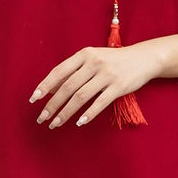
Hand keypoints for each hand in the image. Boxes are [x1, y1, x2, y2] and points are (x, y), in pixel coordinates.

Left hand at [32, 39, 166, 128]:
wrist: (143, 58)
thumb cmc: (113, 60)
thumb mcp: (92, 58)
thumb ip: (73, 71)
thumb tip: (50, 90)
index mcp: (84, 54)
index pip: (59, 71)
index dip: (44, 86)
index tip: (34, 100)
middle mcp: (94, 63)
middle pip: (67, 87)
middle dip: (52, 104)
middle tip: (42, 118)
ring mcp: (107, 75)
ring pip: (80, 97)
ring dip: (65, 112)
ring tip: (55, 123)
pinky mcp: (119, 86)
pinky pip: (100, 103)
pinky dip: (88, 114)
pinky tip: (79, 122)